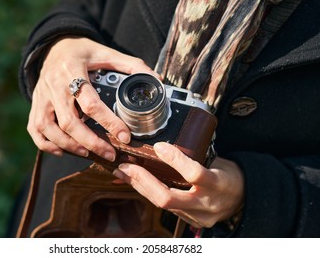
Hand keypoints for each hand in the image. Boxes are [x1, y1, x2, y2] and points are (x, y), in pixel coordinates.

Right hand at [27, 37, 155, 159]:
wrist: (53, 46)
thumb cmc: (82, 52)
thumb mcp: (106, 53)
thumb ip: (131, 65)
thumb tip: (157, 81)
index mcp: (73, 71)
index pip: (91, 103)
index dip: (109, 122)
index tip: (125, 136)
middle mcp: (54, 86)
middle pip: (69, 122)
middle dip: (91, 142)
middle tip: (110, 154)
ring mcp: (41, 97)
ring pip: (49, 129)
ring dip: (69, 146)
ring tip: (88, 154)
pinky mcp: (35, 105)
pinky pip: (35, 129)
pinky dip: (48, 144)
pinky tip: (64, 150)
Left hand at [113, 142, 243, 227]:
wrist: (244, 201)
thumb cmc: (230, 176)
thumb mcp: (219, 162)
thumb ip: (196, 156)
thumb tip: (166, 145)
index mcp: (217, 184)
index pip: (194, 173)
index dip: (175, 160)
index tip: (159, 146)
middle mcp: (205, 203)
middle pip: (168, 198)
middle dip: (143, 181)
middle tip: (126, 166)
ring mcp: (197, 215)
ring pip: (162, 204)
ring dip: (140, 187)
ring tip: (123, 173)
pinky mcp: (190, 220)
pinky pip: (165, 207)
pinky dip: (149, 193)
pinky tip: (136, 182)